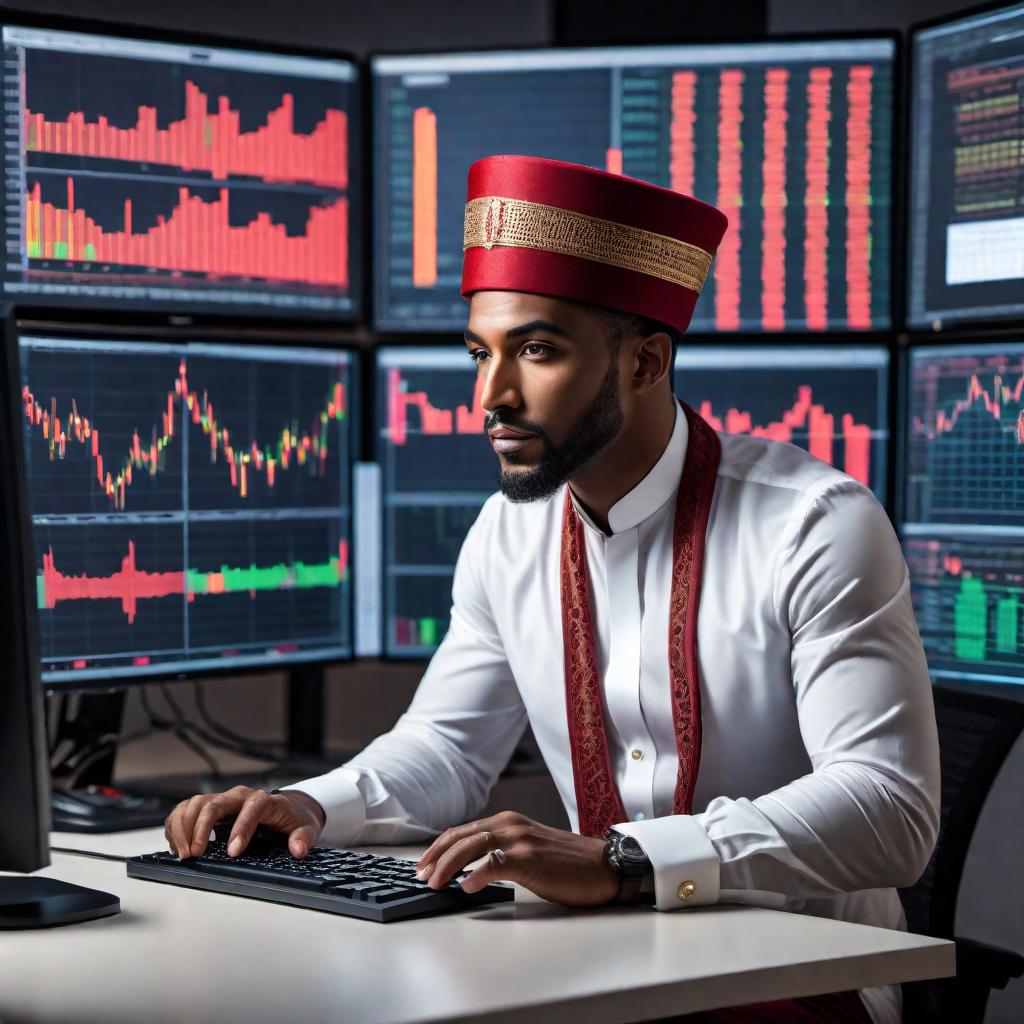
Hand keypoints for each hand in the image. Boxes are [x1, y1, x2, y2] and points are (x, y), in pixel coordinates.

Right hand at [164, 785, 325, 860]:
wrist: (287, 808)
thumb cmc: (293, 818)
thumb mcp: (307, 828)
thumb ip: (304, 838)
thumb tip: (298, 849)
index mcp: (263, 800)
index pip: (251, 808)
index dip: (241, 829)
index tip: (233, 852)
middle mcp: (239, 796)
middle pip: (213, 804)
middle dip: (200, 829)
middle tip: (195, 855)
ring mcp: (222, 800)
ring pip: (194, 804)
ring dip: (184, 828)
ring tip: (184, 854)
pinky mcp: (209, 807)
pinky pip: (185, 810)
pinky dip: (177, 826)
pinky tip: (178, 845)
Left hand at [415, 810, 619, 906]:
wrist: (604, 866)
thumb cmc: (568, 864)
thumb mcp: (529, 849)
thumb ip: (502, 851)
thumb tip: (468, 870)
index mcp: (509, 821)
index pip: (463, 830)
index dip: (439, 848)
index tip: (423, 865)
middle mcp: (511, 824)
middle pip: (461, 836)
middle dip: (436, 856)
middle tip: (420, 875)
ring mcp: (521, 840)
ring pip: (472, 845)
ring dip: (448, 865)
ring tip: (435, 882)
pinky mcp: (531, 859)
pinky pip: (495, 864)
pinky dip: (476, 875)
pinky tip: (466, 887)